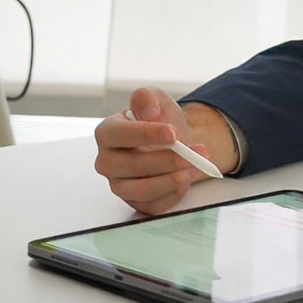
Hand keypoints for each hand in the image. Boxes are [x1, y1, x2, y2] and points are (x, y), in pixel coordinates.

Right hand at [94, 87, 227, 214]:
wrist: (174, 143)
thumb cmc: (160, 122)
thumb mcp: (155, 99)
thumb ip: (147, 98)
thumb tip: (147, 112)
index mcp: (107, 132)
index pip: (120, 134)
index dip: (146, 134)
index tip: (172, 134)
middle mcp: (107, 161)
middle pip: (131, 166)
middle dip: (166, 160)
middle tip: (193, 154)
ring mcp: (119, 184)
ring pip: (142, 190)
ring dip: (172, 179)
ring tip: (194, 166)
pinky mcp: (135, 202)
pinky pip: (153, 204)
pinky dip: (173, 193)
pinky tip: (186, 178)